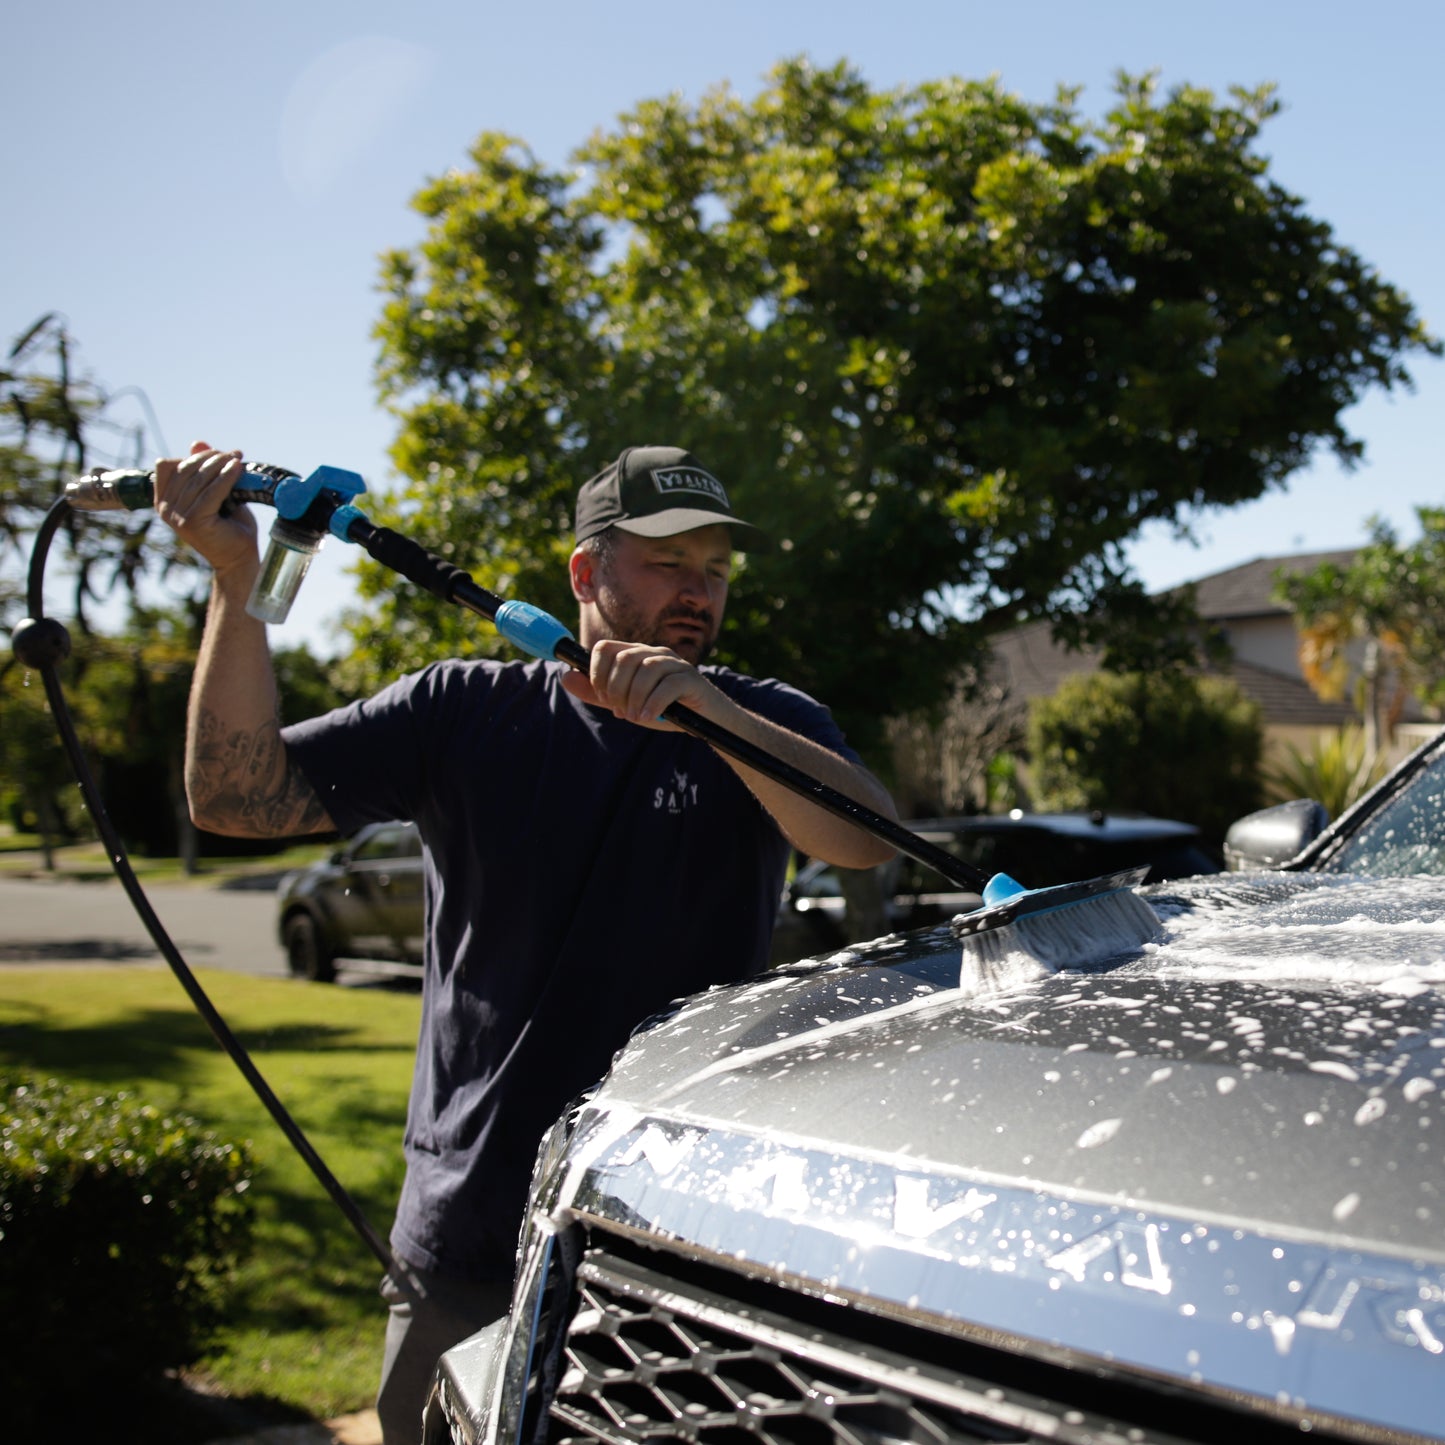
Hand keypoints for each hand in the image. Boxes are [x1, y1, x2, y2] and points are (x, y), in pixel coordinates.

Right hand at [154, 441, 257, 576]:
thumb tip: (196, 442)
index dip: (193, 456)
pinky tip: (239, 469)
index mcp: (162, 501)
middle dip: (211, 457)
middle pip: (185, 470)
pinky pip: (211, 492)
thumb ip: (204, 471)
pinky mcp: (193, 522)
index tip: (219, 453)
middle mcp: (164, 509)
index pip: (169, 466)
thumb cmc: (229, 525)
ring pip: (199, 480)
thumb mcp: (214, 492)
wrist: (239, 558)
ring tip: (238, 459)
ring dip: (220, 464)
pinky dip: (226, 477)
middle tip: (234, 454)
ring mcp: (176, 517)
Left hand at [560, 640, 724, 728]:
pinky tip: (649, 718)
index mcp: (637, 655)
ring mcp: (675, 663)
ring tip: (636, 717)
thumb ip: (598, 694)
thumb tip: (565, 677)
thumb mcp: (627, 704)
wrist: (707, 722)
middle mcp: (655, 653)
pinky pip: (666, 685)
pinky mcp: (691, 678)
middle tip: (621, 711)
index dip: (597, 673)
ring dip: (634, 699)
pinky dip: (653, 704)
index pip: (604, 648)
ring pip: (644, 670)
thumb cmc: (666, 711)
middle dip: (616, 689)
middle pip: (623, 659)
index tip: (604, 697)